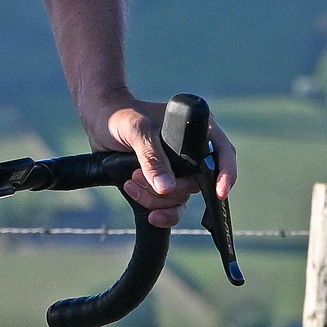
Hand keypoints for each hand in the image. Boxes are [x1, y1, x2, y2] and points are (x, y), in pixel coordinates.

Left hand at [85, 98, 237, 228]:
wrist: (99, 121)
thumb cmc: (120, 115)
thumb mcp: (137, 130)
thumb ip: (151, 156)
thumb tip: (166, 188)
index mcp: (196, 130)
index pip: (222, 153)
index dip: (226, 173)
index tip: (219, 192)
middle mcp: (191, 152)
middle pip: (198, 184)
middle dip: (171, 189)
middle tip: (139, 176)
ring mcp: (178, 170)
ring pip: (181, 198)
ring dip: (157, 199)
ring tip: (131, 181)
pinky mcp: (163, 183)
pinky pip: (170, 207)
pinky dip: (158, 211)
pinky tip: (143, 205)